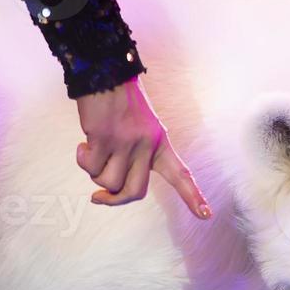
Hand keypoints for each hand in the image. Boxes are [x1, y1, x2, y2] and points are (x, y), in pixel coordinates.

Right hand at [75, 79, 210, 218]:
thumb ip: (135, 156)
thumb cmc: (122, 104)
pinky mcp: (102, 138)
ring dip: (95, 174)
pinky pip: (91, 166)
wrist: (106, 74)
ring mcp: (125, 143)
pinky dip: (83, 159)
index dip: (192, 196)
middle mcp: (146, 146)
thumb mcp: (142, 128)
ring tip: (93, 153)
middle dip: (114, 199)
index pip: (181, 174)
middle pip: (133, 192)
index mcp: (161, 143)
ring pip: (108, 182)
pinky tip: (84, 144)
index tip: (206, 215)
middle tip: (99, 197)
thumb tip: (110, 187)